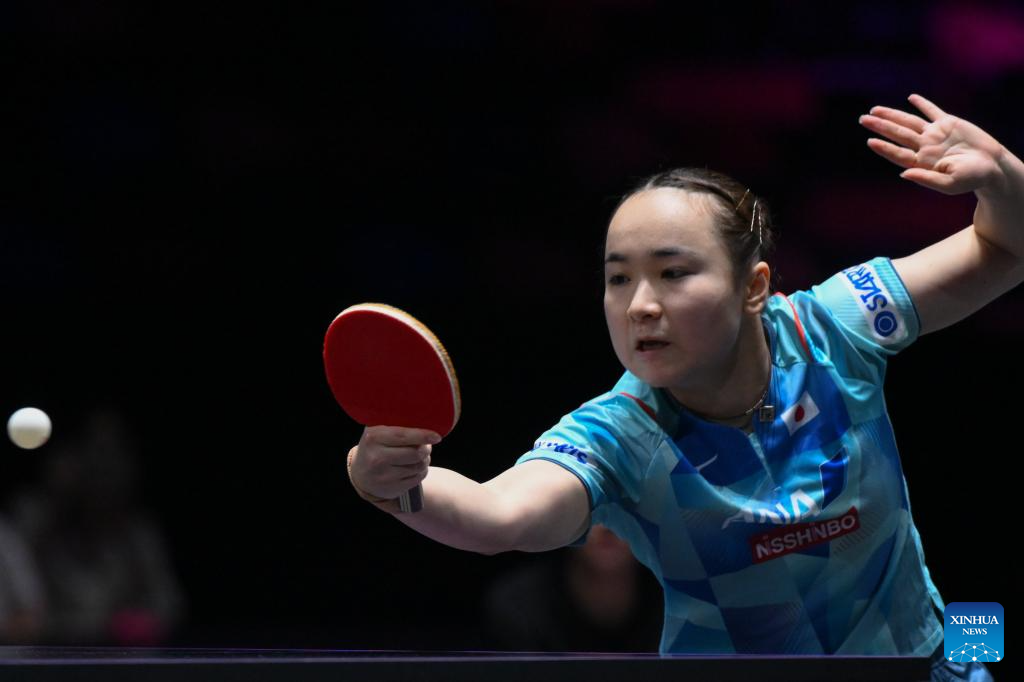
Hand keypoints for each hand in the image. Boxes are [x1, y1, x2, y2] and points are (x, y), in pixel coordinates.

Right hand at [348, 426, 437, 500]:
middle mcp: (377, 458)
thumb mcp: (379, 432)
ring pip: (419, 465)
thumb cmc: (376, 447)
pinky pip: (418, 477)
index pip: (403, 436)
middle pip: (415, 453)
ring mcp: (384, 476)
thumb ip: (397, 425)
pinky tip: (415, 467)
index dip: (423, 435)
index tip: (437, 436)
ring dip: (425, 460)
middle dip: (426, 449)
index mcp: (373, 437)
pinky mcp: (393, 488)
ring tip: (419, 456)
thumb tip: (425, 419)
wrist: (362, 475)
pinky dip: (421, 471)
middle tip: (426, 446)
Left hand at [859, 94, 1006, 195]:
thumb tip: (902, 174)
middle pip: (898, 134)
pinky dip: (922, 104)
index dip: (884, 147)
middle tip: (863, 119)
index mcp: (922, 162)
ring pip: (909, 122)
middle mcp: (925, 147)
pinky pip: (933, 111)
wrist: (992, 166)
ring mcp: (935, 134)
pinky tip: (911, 98)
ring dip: (892, 115)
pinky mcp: (949, 123)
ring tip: (874, 110)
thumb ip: (925, 179)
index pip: (898, 153)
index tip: (870, 140)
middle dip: (880, 126)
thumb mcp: (948, 184)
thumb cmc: (971, 179)